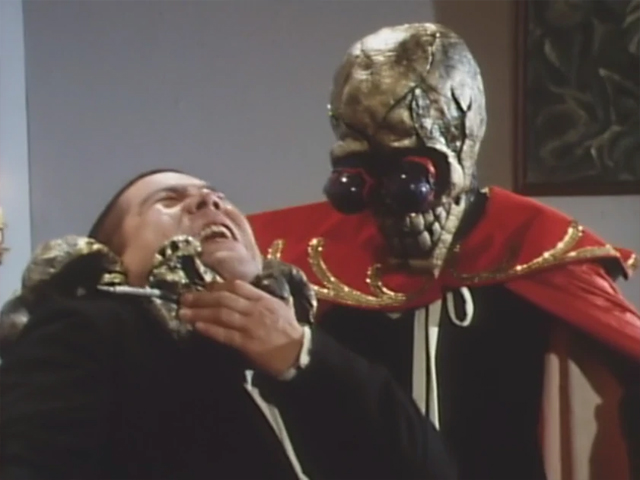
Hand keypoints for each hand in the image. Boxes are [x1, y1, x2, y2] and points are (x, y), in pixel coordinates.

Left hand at [179, 280, 303, 376]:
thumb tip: (240, 293)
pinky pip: (225, 334)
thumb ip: (260, 299)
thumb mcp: (279, 307)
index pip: (237, 286)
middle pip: (224, 298)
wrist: (299, 352)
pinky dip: (210, 329)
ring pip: (222, 314)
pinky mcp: (247, 343)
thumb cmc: (288, 330)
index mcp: (263, 299)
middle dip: (202, 297)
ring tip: (183, 312)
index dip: (217, 285)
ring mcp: (251, 326)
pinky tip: (197, 326)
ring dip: (200, 313)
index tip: (204, 287)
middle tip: (185, 297)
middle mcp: (255, 309)